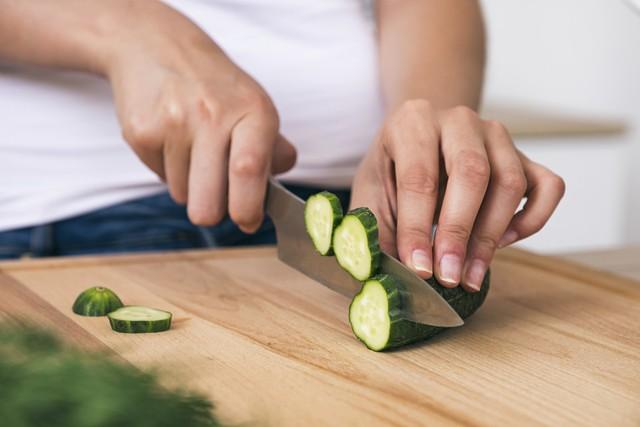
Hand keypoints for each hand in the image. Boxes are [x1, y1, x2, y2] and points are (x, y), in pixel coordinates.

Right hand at [106, 4, 295, 231]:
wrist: (155, 46)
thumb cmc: (215, 86)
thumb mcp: (255, 105)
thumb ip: (273, 148)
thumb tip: (280, 181)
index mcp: (252, 112)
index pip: (249, 170)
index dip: (248, 208)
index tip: (248, 221)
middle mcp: (212, 117)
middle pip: (208, 205)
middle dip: (214, 212)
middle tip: (219, 198)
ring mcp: (173, 125)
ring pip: (182, 196)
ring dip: (190, 185)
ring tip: (193, 150)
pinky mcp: (141, 133)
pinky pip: (158, 179)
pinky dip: (168, 169)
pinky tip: (172, 140)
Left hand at [351, 100, 564, 291]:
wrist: (419, 140)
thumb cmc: (393, 168)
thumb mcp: (371, 191)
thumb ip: (376, 227)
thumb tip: (389, 273)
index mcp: (413, 121)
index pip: (419, 177)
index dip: (418, 227)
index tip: (419, 267)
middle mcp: (459, 120)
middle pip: (472, 173)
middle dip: (459, 232)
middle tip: (448, 276)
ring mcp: (496, 135)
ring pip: (510, 182)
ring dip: (491, 236)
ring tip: (470, 274)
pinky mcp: (524, 155)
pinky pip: (547, 187)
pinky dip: (531, 220)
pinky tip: (503, 242)